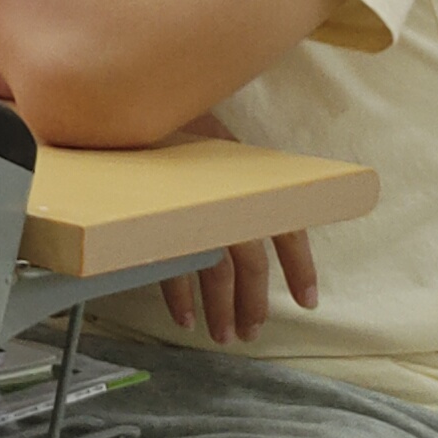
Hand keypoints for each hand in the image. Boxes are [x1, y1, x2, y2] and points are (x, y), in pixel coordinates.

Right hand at [152, 111, 318, 344]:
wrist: (129, 102)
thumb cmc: (174, 122)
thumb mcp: (219, 145)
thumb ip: (237, 177)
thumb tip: (265, 206)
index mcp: (251, 183)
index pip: (288, 231)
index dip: (300, 268)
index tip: (308, 302)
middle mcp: (229, 201)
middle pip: (249, 264)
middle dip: (251, 303)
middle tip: (248, 333)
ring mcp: (195, 212)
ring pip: (216, 272)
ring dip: (219, 308)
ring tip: (220, 335)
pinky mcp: (161, 219)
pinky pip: (172, 267)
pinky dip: (179, 295)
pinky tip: (183, 316)